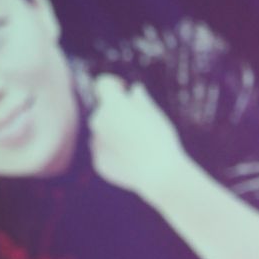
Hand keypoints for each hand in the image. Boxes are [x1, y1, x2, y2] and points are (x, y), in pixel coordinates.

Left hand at [86, 73, 191, 201]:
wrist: (160, 174)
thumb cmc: (161, 140)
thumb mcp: (155, 115)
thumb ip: (140, 100)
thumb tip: (134, 90)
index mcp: (113, 104)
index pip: (102, 84)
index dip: (113, 85)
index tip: (123, 91)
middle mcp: (98, 121)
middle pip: (103, 111)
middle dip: (117, 115)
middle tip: (139, 126)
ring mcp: (96, 142)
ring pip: (102, 132)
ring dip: (115, 134)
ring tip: (137, 146)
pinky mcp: (98, 162)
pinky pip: (104, 152)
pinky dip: (115, 153)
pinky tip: (133, 160)